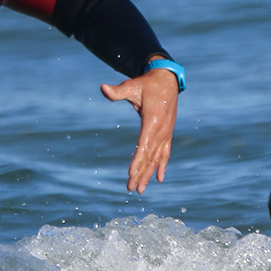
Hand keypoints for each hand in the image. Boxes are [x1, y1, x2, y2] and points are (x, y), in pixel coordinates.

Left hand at [100, 67, 178, 192]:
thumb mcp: (132, 86)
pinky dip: (162, 166)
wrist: (167, 80)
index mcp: (153, 120)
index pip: (144, 144)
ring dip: (149, 175)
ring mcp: (166, 133)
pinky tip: (159, 179)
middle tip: (131, 189)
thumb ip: (117, 91)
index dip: (137, 160)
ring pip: (157, 158)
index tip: (131, 173)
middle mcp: (161, 130)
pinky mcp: (168, 134)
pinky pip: (166, 153)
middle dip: (140, 174)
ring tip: (140, 190)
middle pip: (150, 156)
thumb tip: (102, 88)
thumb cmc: (147, 84)